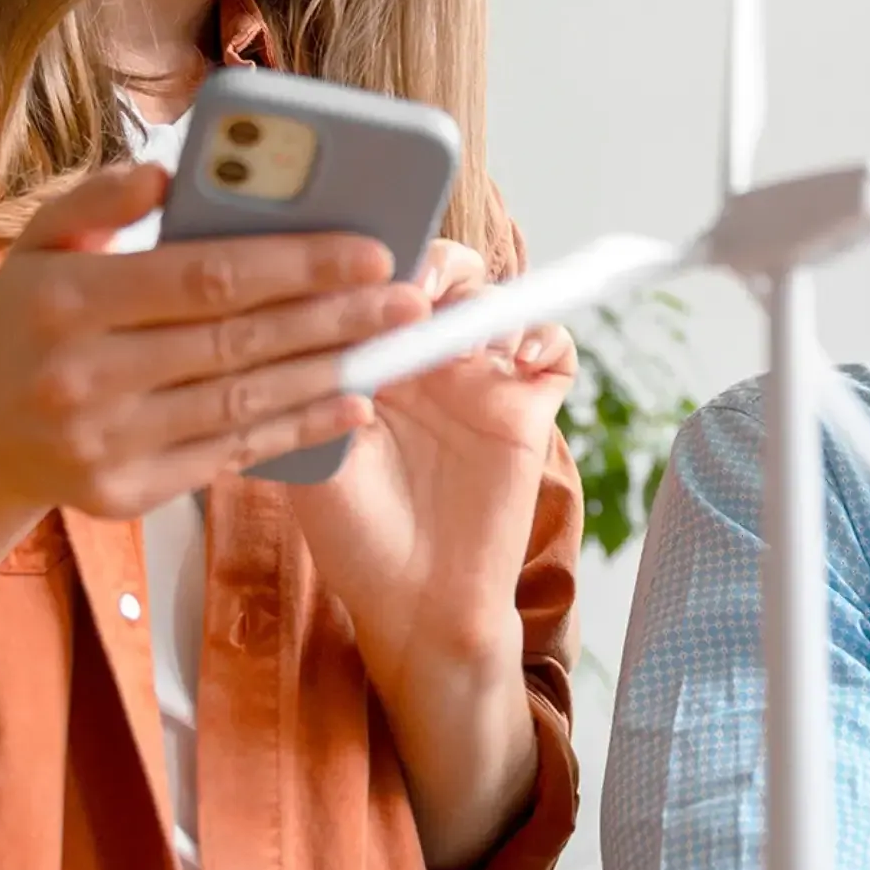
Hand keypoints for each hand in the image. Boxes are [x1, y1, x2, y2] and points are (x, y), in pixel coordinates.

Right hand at [0, 162, 431, 518]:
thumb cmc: (25, 322)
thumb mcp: (40, 246)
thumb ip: (97, 199)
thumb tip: (166, 170)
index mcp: (69, 301)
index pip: (205, 276)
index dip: (295, 263)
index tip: (368, 249)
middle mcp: (85, 376)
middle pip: (237, 342)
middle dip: (335, 316)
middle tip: (405, 297)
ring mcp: (104, 443)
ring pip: (243, 403)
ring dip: (328, 374)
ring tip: (390, 346)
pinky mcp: (125, 494)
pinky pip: (229, 456)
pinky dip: (295, 430)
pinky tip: (348, 404)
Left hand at [292, 239, 574, 667]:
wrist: (414, 604)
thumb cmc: (353, 537)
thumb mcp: (315, 457)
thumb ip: (323, 389)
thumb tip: (334, 319)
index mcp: (368, 361)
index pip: (378, 284)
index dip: (378, 265)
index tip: (368, 280)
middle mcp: (424, 362)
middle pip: (445, 275)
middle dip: (438, 268)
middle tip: (421, 296)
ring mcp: (478, 383)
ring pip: (498, 302)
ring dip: (489, 303)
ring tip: (475, 339)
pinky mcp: (526, 412)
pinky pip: (555, 353)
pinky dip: (547, 337)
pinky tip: (521, 357)